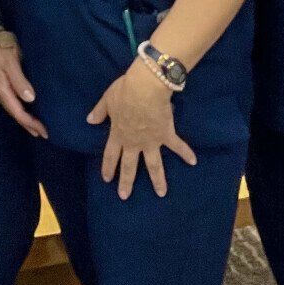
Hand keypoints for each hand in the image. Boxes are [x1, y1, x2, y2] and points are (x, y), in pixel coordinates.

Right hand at [0, 42, 47, 138]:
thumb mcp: (11, 62)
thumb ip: (19, 80)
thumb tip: (30, 99)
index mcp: (2, 90)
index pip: (18, 112)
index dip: (30, 123)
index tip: (43, 131)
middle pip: (15, 114)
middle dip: (28, 125)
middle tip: (43, 134)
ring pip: (13, 109)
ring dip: (24, 119)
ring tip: (35, 127)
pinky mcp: (0, 84)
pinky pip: (11, 102)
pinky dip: (20, 109)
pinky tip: (26, 109)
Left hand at [87, 59, 196, 199]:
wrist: (145, 88)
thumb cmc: (125, 92)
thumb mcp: (108, 99)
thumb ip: (99, 111)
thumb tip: (89, 120)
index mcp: (118, 134)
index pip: (110, 155)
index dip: (108, 167)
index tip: (107, 179)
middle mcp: (134, 142)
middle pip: (129, 166)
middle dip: (127, 181)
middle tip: (124, 196)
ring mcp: (151, 141)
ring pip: (154, 165)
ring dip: (158, 180)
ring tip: (161, 194)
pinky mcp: (166, 134)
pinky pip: (177, 146)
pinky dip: (186, 153)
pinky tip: (193, 161)